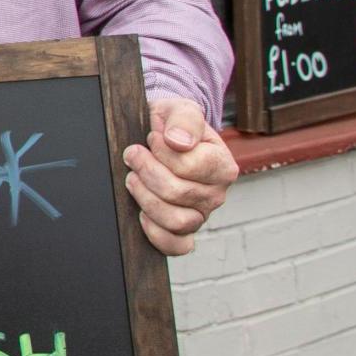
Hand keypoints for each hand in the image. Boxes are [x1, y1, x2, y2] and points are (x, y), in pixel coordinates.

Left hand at [123, 96, 238, 256]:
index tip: (150, 138)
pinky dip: (156, 233)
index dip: (161, 151)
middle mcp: (216, 194)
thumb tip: (178, 142)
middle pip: (177, 193)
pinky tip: (140, 213)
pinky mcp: (184, 231)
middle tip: (132, 155)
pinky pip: (176, 246)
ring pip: (176, 221)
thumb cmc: (173, 126)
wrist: (163, 137)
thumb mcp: (180, 109)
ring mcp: (201, 215)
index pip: (188, 166)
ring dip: (145, 199)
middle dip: (146, 172)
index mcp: (222, 165)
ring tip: (132, 179)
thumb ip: (184, 119)